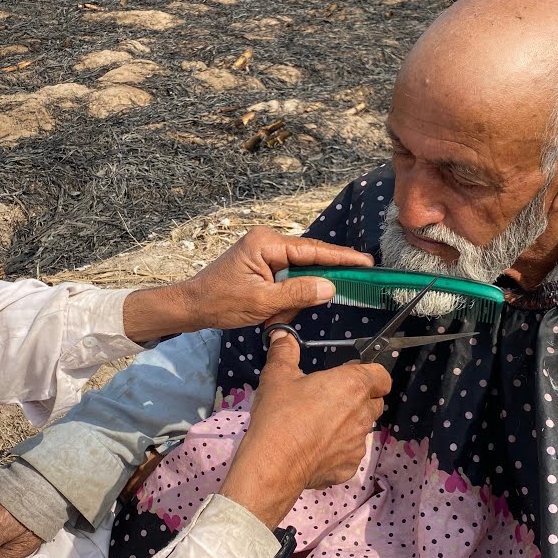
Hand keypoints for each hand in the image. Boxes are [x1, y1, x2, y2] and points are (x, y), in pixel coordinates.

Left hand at [123, 228, 373, 341]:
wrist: (191, 305)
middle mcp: (268, 241)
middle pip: (308, 261)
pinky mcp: (262, 264)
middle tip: (306, 304)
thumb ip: (298, 293)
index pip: (313, 250)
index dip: (342, 258)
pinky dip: (283, 299)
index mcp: (267, 243)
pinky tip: (270, 314)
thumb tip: (330, 286)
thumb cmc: (221, 302)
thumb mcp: (262, 302)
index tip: (366, 263)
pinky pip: (286, 279)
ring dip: (291, 300)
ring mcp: (264, 252)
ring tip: (272, 315)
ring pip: (297, 275)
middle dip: (309, 289)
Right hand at [219, 328, 390, 527]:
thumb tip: (281, 334)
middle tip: (331, 399)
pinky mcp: (349, 467)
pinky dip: (337, 450)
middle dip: (360, 399)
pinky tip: (314, 449)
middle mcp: (362, 414)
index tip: (351, 376)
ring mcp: (358, 443)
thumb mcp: (277, 376)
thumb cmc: (280, 414)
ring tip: (319, 426)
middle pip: (375, 403)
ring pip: (361, 429)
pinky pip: (349, 454)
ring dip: (348, 425)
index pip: (383, 376)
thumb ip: (284, 352)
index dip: (371, 374)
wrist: (274, 463)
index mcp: (353, 385)